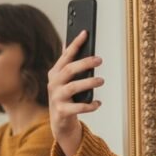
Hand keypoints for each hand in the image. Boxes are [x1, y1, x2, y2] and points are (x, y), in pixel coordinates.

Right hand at [47, 30, 104, 155]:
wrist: (60, 122)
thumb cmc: (66, 97)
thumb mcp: (65, 80)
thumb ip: (68, 64)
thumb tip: (70, 43)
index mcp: (55, 73)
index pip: (66, 55)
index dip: (75, 43)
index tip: (85, 33)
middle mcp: (54, 84)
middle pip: (69, 70)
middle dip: (85, 63)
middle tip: (99, 60)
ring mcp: (56, 98)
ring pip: (73, 87)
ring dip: (89, 83)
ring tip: (101, 80)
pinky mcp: (62, 112)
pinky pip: (78, 107)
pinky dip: (90, 105)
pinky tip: (98, 103)